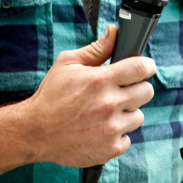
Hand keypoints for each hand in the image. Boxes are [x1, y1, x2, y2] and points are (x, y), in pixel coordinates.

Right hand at [25, 25, 155, 167]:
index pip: (141, 68)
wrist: (35, 132)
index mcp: (100, 80)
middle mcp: (109, 104)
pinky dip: (117, 134)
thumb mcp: (68, 63)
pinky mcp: (110, 149)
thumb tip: (115, 32)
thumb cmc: (51, 95)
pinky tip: (100, 129)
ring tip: (106, 111)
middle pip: (146, 92)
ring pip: (138, 116)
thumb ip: (97, 48)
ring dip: (127, 112)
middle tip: (121, 90)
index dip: (146, 65)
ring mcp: (111, 129)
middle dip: (137, 88)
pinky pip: (128, 138)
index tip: (144, 67)